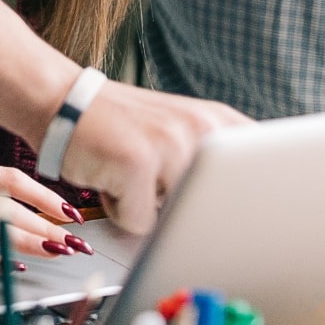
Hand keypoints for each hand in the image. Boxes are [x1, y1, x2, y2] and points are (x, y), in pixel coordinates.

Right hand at [59, 81, 248, 233]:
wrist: (61, 102)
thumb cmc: (119, 129)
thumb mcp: (178, 133)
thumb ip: (215, 164)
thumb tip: (249, 218)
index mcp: (218, 122)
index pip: (264, 176)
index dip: (253, 209)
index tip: (259, 223)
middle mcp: (200, 128)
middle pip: (214, 210)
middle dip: (185, 214)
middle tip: (158, 187)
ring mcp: (169, 143)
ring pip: (175, 219)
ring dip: (148, 209)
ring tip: (131, 176)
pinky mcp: (137, 162)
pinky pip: (139, 222)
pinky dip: (120, 210)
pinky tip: (110, 177)